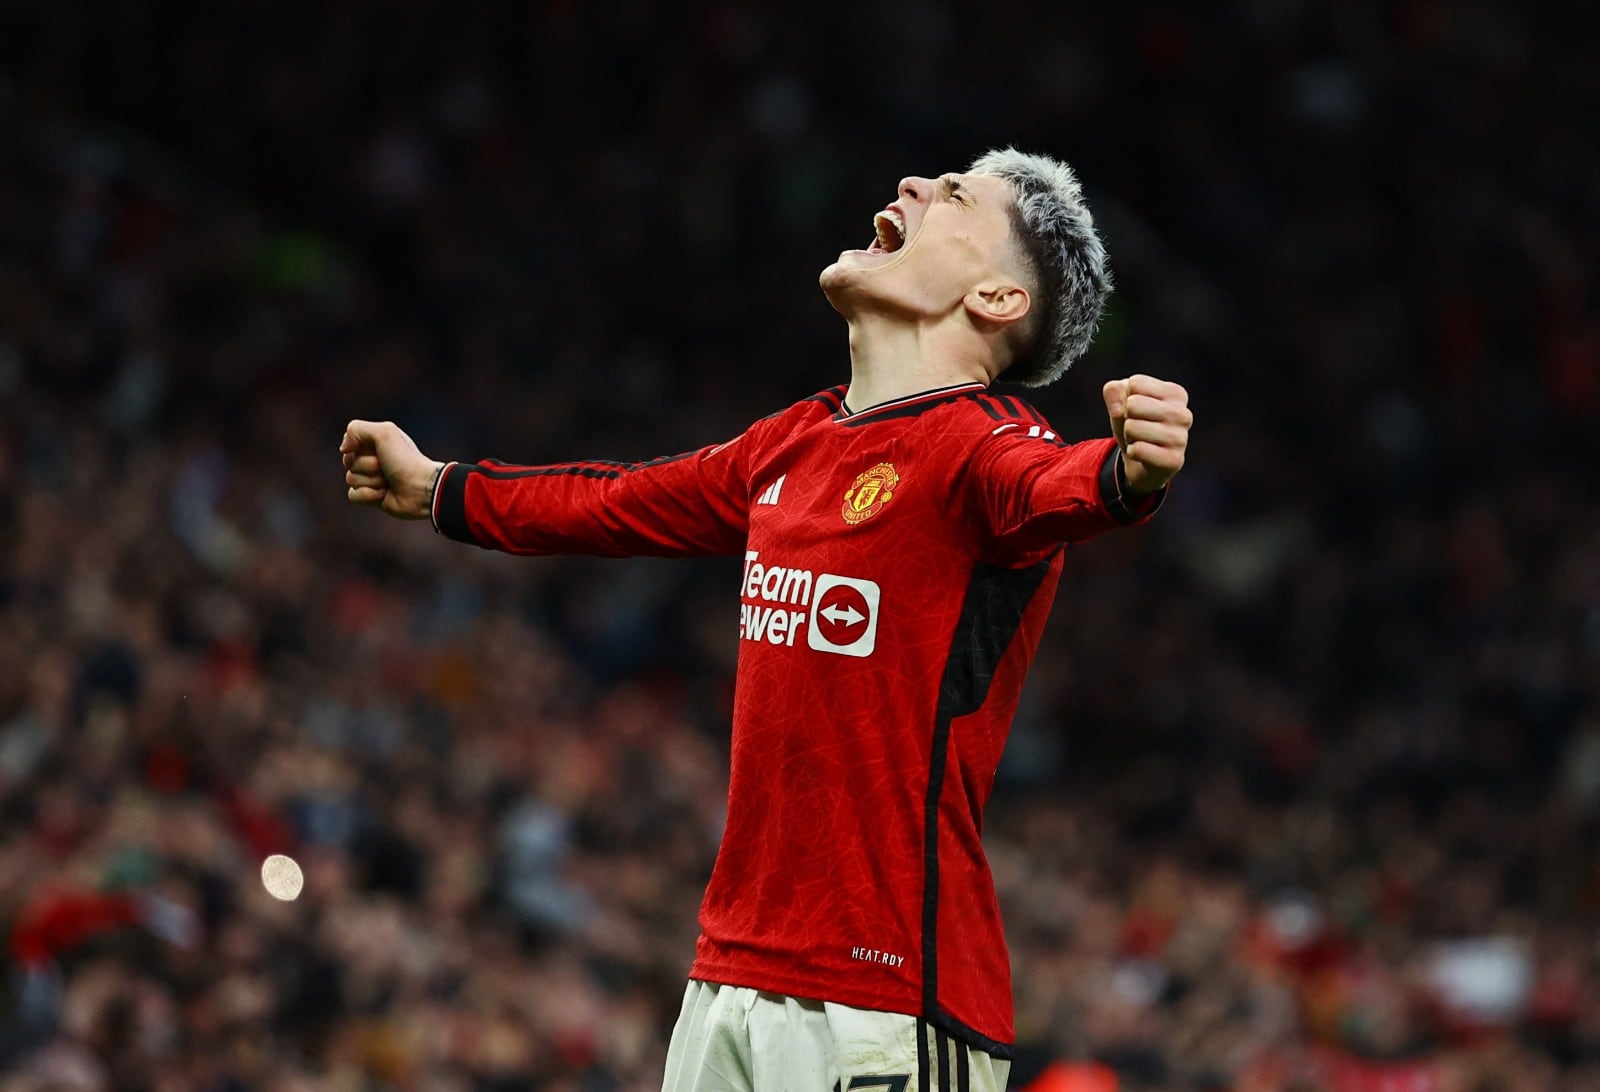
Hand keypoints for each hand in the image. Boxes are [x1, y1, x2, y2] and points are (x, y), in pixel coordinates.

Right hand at [340, 420, 442, 519]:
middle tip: (386, 467)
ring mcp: (372, 478)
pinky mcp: (371, 497)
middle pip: (348, 461)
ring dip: (371, 480)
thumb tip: (343, 449)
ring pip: (350, 478)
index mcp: (376, 442)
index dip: (358, 447)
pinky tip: (384, 494)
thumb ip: (357, 429)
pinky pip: (353, 495)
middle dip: (367, 465)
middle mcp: (373, 459)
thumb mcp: (384, 432)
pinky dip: (368, 495)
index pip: (349, 443)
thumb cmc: (405, 460)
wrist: (421, 489)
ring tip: (389, 481)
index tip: (376, 448)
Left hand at [1103, 375, 1190, 493]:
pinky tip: (1144, 455)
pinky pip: (1137, 449)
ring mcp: (1181, 438)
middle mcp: (1184, 414)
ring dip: (1129, 435)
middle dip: (1127, 417)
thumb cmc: (1135, 422)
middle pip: (1133, 404)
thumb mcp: (1121, 400)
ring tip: (1141, 440)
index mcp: (1176, 394)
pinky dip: (1132, 452)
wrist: (1141, 460)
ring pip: (1132, 427)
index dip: (1127, 398)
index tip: (1139, 411)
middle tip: (1138, 427)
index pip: (1136, 383)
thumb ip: (1113, 390)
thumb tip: (1119, 410)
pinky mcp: (1174, 460)